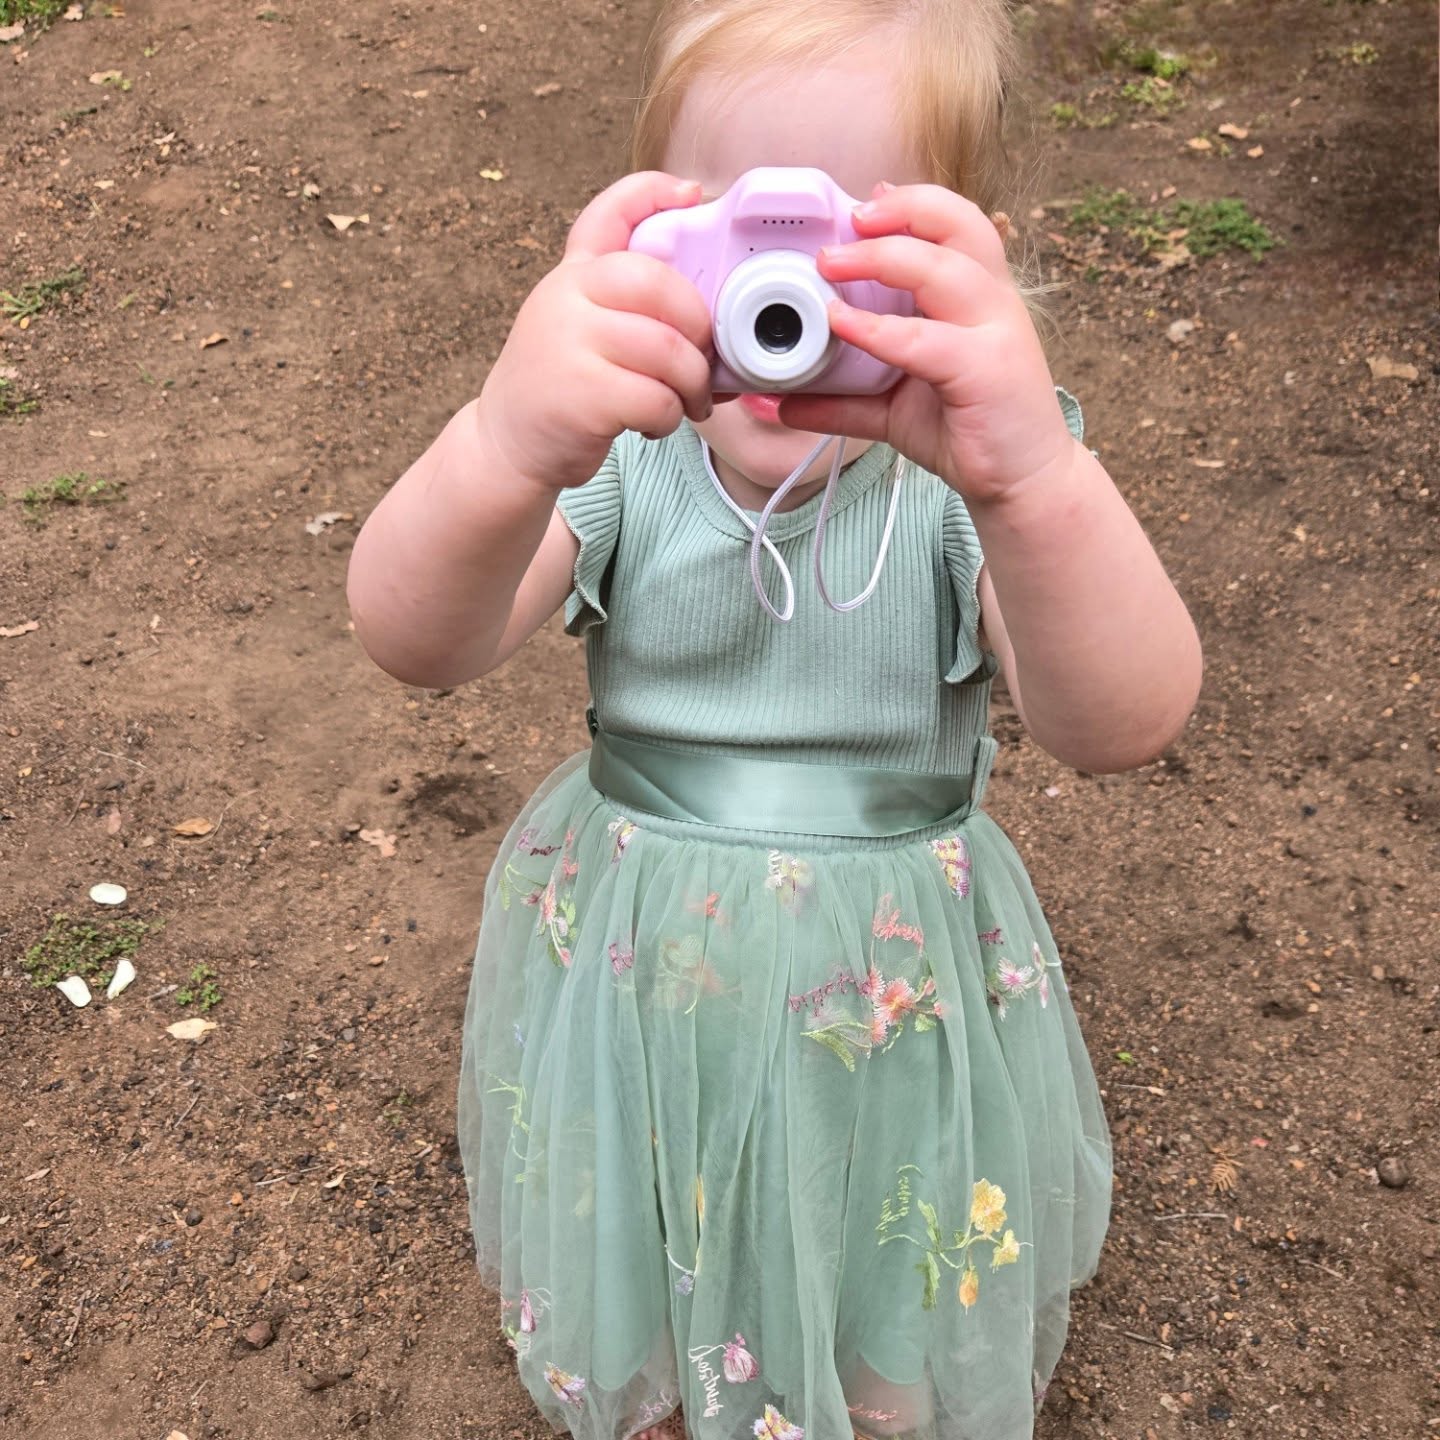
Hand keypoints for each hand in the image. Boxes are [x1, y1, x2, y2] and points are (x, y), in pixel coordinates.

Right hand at [475, 172, 714, 491]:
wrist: (508, 445)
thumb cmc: (564, 387)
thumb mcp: (580, 326)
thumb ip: (628, 305)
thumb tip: (716, 313)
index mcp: (574, 275)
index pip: (610, 214)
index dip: (654, 193)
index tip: (692, 195)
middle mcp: (566, 296)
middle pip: (660, 285)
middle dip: (699, 328)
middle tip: (703, 362)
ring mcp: (569, 343)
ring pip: (668, 350)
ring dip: (692, 385)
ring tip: (686, 403)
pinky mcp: (581, 394)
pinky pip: (656, 399)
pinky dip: (669, 418)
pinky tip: (651, 425)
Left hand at [777, 183, 1076, 505]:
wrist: (1023, 481)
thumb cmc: (970, 429)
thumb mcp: (896, 407)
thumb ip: (845, 397)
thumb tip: (783, 400)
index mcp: (978, 294)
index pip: (954, 222)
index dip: (910, 203)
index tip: (863, 204)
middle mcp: (993, 301)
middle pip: (955, 224)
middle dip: (896, 213)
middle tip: (842, 225)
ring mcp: (995, 332)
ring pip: (942, 268)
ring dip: (881, 257)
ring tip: (829, 265)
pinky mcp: (987, 371)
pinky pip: (925, 340)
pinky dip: (878, 330)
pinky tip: (840, 324)